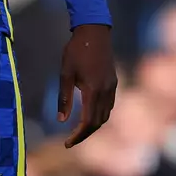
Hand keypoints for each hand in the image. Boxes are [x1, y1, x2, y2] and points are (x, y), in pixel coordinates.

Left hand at [59, 23, 116, 147]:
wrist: (94, 32)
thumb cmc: (75, 50)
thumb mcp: (65, 73)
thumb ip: (64, 97)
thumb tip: (61, 120)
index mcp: (93, 90)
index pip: (88, 121)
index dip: (78, 135)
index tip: (67, 144)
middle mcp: (106, 91)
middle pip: (98, 122)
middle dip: (85, 134)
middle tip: (70, 142)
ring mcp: (112, 87)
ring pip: (106, 115)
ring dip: (93, 126)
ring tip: (78, 131)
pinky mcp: (114, 82)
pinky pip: (109, 106)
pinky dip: (99, 115)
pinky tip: (89, 115)